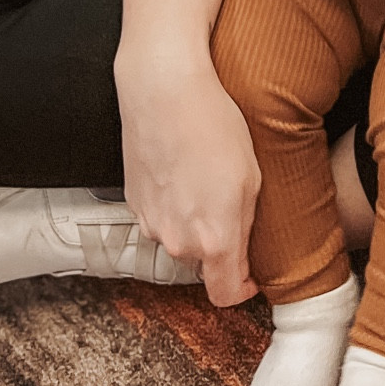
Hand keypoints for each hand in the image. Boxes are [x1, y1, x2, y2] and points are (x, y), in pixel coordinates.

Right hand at [116, 52, 260, 305]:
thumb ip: (246, 226)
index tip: (250, 276)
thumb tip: (242, 254)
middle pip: (202, 263)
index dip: (241, 290)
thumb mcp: (251, 176)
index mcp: (213, 238)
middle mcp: (178, 240)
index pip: (225, 295)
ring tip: (203, 178)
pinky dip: (172, 204)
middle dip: (218, 242)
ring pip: (179, 238)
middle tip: (230, 202)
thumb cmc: (211, 124)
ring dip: (192, 222)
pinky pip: (159, 216)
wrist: (162, 90)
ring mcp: (150, 223)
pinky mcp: (133, 203)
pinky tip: (181, 169)